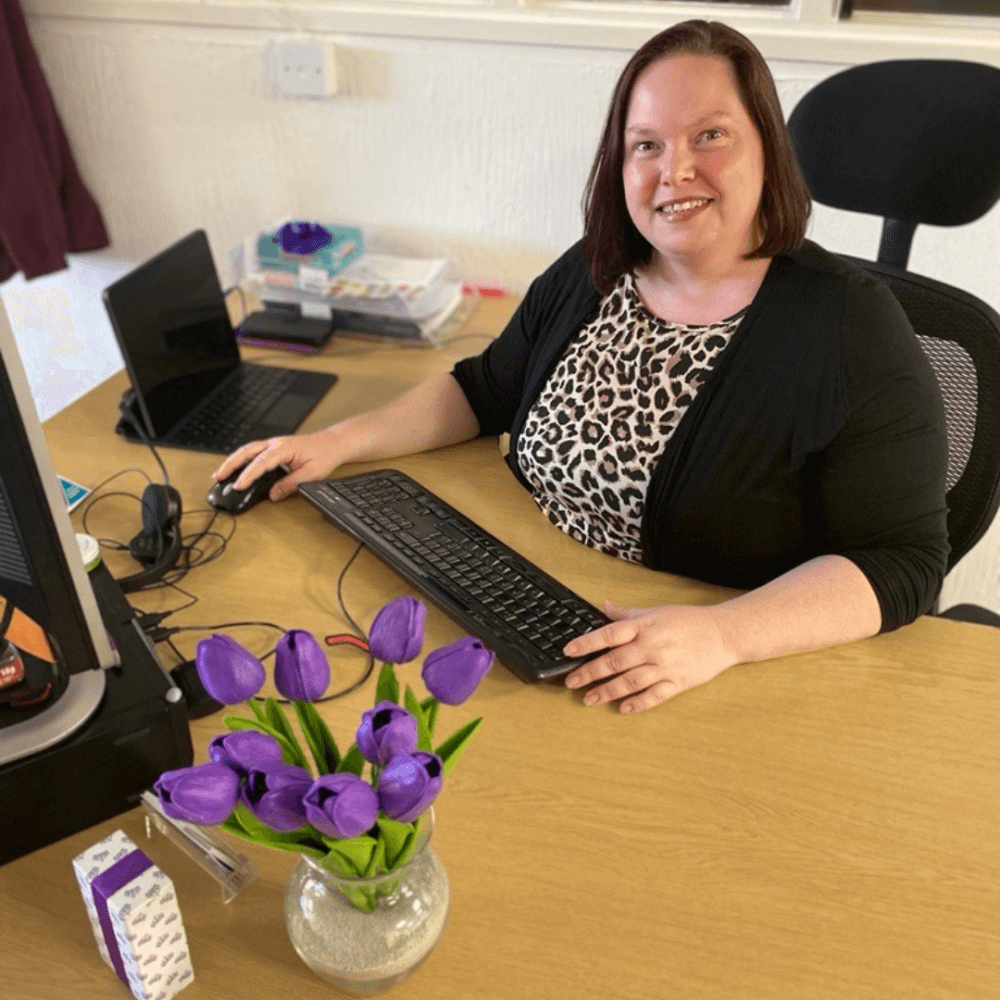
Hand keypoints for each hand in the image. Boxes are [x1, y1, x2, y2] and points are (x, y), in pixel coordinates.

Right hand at [212, 427, 341, 501]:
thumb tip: (273, 495)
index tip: (238, 485)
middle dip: (230, 464)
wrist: (332, 443)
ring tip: (220, 474)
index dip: (248, 475)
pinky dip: (242, 459)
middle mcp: (275, 443)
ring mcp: (273, 444)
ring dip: (233, 461)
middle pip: (247, 452)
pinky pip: (254, 452)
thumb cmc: (324, 455)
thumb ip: (290, 484)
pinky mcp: (274, 448)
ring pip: (247, 450)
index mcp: (284, 448)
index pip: (261, 462)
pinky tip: (235, 468)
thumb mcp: (310, 474)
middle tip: (217, 477)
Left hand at [563, 602, 737, 713]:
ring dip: (608, 691)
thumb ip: (627, 613)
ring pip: (631, 681)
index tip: (569, 651)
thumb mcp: (655, 611)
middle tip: (571, 681)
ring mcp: (666, 666)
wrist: (723, 633)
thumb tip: (603, 606)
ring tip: (589, 699)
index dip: (587, 643)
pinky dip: (639, 703)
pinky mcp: (679, 682)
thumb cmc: (688, 621)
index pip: (609, 634)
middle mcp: (652, 646)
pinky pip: (656, 695)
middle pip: (615, 661)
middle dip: (590, 672)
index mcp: (645, 626)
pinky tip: (623, 709)